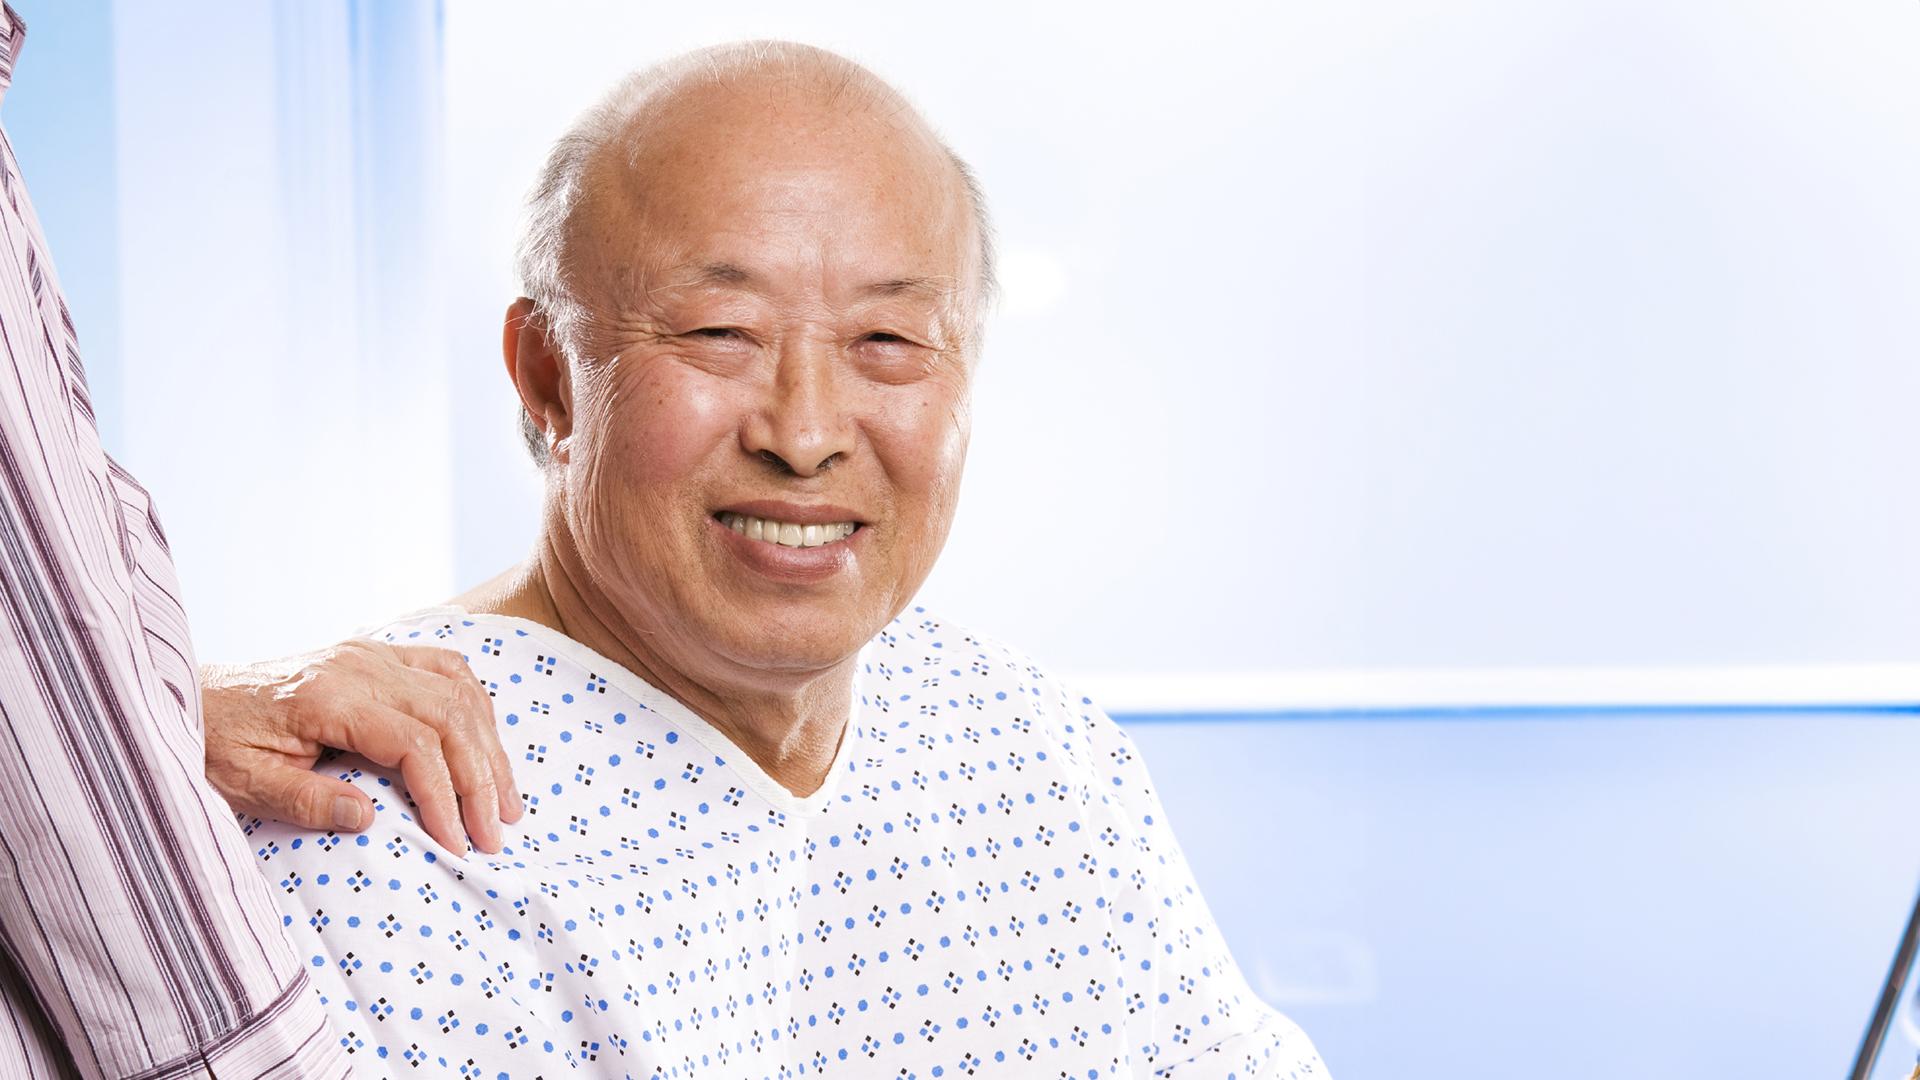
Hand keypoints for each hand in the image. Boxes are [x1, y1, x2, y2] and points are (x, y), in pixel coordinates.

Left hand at [201, 639, 522, 854]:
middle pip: (450, 715)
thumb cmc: (213, 744)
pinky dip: (476, 706)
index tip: (457, 841)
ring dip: (490, 747)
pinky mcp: (376, 655)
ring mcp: (371, 654)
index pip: (414, 742)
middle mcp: (358, 666)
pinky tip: (487, 743)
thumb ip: (307, 801)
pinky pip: (446, 669)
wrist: (192, 697)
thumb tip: (370, 818)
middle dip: (481, 778)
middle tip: (495, 831)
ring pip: (459, 691)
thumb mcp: (245, 784)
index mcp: (327, 696)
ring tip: (505, 799)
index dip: (444, 794)